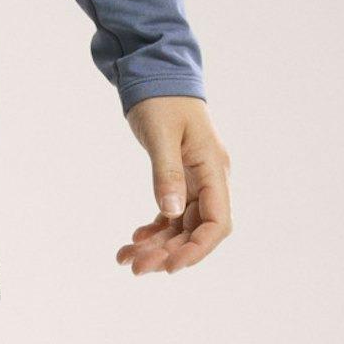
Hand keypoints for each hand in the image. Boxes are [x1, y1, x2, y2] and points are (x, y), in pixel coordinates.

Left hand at [118, 96, 231, 274]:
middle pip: (196, 230)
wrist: (156, 75)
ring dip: (157, 247)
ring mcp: (194, 181)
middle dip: (168, 253)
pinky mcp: (178, 179)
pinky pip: (169, 214)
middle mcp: (208, 179)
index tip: (170, 266)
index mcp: (213, 169)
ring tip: (125, 259)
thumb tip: (169, 212)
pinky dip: (153, 231)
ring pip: (180, 226)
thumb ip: (166, 173)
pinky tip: (133, 240)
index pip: (217, 222)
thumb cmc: (162, 99)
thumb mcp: (162, 135)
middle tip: (136, 268)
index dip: (197, 249)